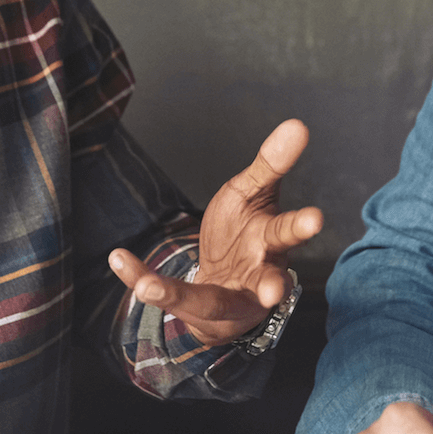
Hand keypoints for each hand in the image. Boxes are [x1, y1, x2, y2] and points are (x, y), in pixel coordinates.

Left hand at [106, 118, 323, 346]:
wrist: (228, 290)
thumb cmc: (244, 234)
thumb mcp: (253, 193)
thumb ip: (271, 164)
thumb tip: (298, 124)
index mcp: (272, 242)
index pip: (288, 232)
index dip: (302, 226)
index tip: (316, 218)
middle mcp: (258, 276)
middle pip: (268, 280)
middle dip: (273, 285)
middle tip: (275, 292)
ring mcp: (227, 298)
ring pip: (210, 301)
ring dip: (179, 295)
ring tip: (148, 288)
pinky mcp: (195, 309)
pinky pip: (165, 292)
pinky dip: (138, 277)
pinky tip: (117, 258)